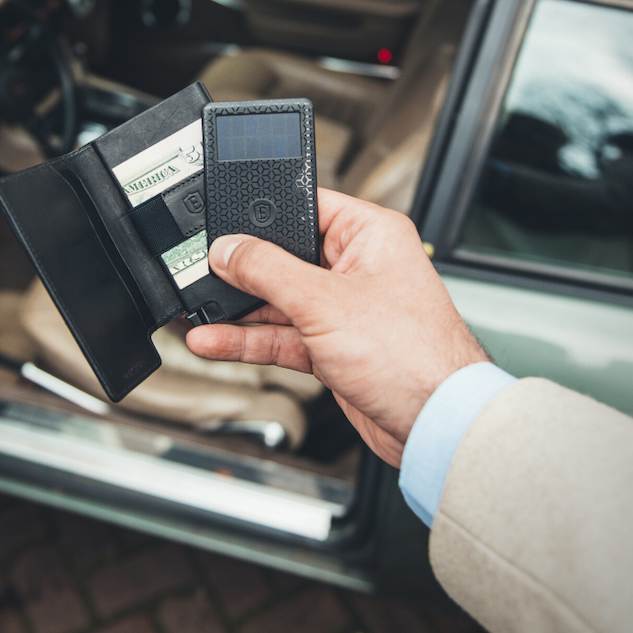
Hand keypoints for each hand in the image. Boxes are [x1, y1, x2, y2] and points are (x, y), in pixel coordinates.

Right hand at [186, 189, 486, 468]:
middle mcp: (357, 266)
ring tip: (198, 312)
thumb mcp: (325, 302)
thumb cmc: (414, 356)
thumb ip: (269, 271)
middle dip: (244, 270)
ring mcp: (344, 309)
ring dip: (239, 311)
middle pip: (285, 257)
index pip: (306, 207)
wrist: (434, 426)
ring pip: (279, 301)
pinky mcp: (333, 347)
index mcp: (369, 234)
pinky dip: (250, 340)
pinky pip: (282, 335)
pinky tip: (216, 340)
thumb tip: (230, 249)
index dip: (264, 215)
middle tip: (203, 273)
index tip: (225, 228)